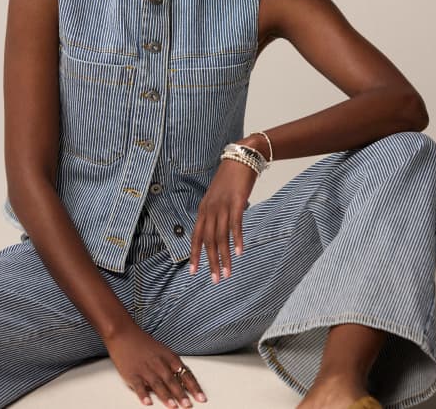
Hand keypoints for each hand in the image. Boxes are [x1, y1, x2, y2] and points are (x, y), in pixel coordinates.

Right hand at [106, 324, 206, 406]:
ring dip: (166, 396)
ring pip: (158, 384)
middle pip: (173, 380)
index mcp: (170, 357)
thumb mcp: (164, 351)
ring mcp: (145, 369)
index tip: (201, 397)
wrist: (124, 334)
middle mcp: (159, 363)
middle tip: (188, 405)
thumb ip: (172, 366)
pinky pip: (138, 386)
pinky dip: (143, 394)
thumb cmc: (145, 344)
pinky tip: (148, 402)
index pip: (185, 374)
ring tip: (173, 406)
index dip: (194, 387)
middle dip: (181, 394)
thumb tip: (181, 382)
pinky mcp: (132, 373)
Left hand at [188, 157, 255, 282]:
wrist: (241, 157)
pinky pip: (235, 225)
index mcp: (204, 209)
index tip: (194, 272)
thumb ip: (217, 211)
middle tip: (214, 280)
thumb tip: (221, 226)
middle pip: (209, 241)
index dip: (195, 255)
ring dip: (224, 257)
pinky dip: (237, 240)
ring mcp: (223, 206)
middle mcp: (210, 209)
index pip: (196, 236)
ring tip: (227, 273)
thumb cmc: (231, 177)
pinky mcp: (237, 203)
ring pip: (221, 237)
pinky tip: (239, 253)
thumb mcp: (218, 195)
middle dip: (211, 262)